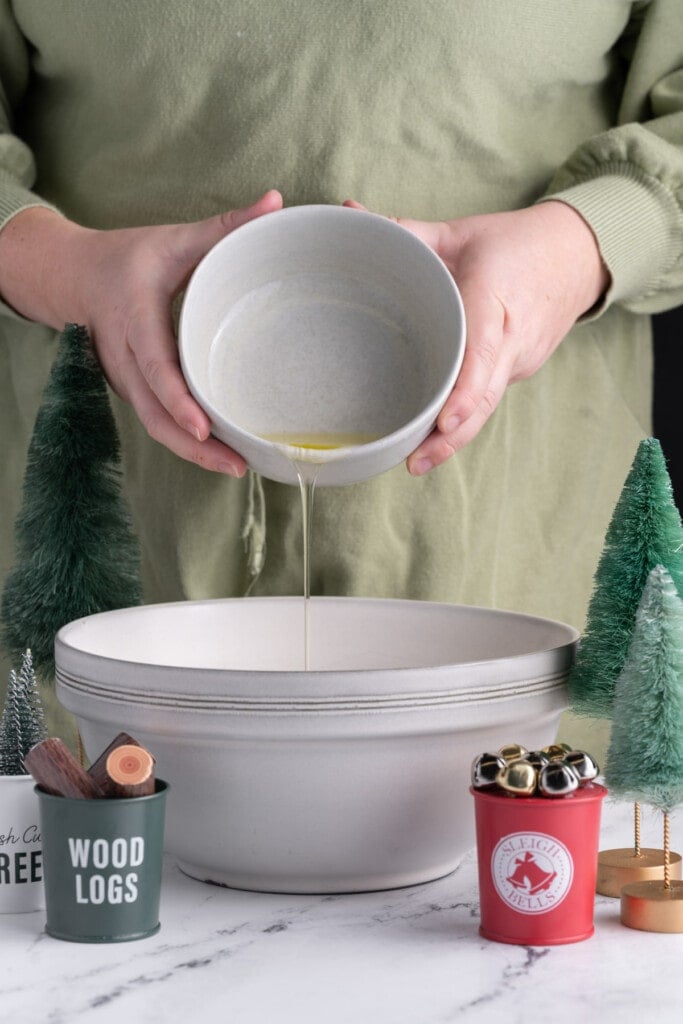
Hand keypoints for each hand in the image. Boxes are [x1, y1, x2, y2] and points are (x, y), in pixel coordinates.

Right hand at [0, 191, 283, 474]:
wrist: (74, 276)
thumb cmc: (129, 258)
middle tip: (237, 465)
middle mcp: (124, 357)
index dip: (177, 400)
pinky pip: (156, 422)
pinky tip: (219, 451)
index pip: (155, 367)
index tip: (204, 427)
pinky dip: (184, 441)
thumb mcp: (175, 238)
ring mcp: (124, 379)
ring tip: (236, 466)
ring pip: (154, 426)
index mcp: (134, 317)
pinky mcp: (132, 389)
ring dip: (192, 452)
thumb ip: (225, 225)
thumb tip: (276, 202)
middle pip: (155, 415)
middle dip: (193, 446)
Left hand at [344, 200, 609, 473]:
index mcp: (495, 298)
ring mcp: (521, 359)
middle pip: (484, 397)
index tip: (442, 422)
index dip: (463, 393)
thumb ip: (406, 231)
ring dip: (455, 435)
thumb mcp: (460, 232)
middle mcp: (513, 338)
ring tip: (417, 460)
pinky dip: (465, 417)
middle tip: (415, 462)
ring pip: (487, 405)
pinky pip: (490, 397)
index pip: (481, 353)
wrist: (578, 255)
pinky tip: (434, 436)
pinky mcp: (520, 369)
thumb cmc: (514, 243)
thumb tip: (351, 214)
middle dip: (452, 436)